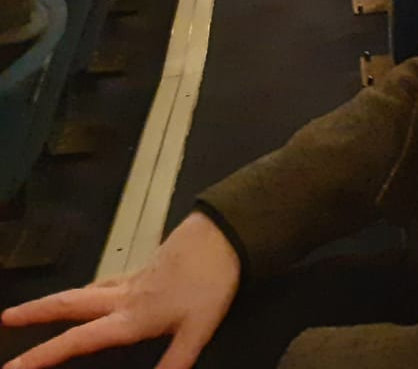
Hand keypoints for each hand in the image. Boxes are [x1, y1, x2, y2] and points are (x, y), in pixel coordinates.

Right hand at [1, 212, 240, 368]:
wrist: (222, 236)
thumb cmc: (211, 282)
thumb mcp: (199, 330)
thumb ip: (176, 361)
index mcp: (131, 318)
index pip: (78, 340)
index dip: (43, 355)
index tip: (13, 366)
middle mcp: (123, 298)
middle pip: (70, 304)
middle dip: (35, 313)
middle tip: (4, 318)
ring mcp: (132, 280)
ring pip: (85, 290)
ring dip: (57, 300)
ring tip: (33, 308)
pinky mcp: (144, 269)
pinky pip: (105, 282)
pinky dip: (88, 289)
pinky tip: (91, 291)